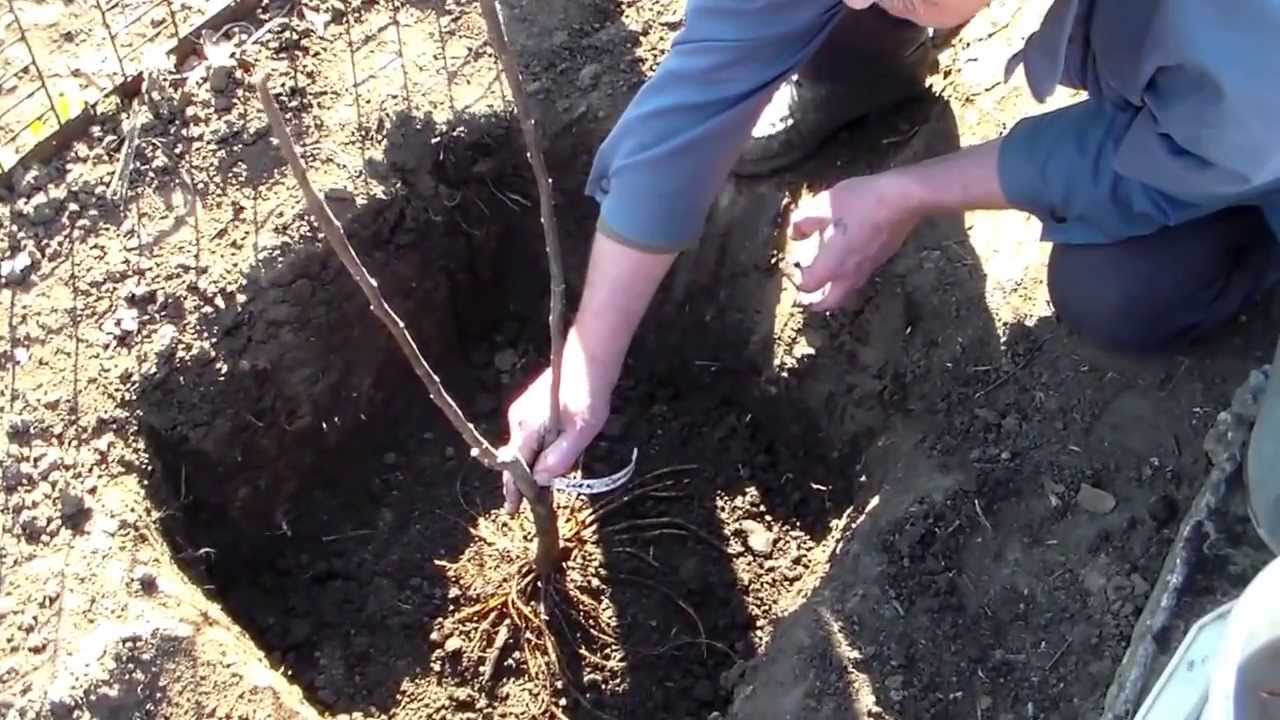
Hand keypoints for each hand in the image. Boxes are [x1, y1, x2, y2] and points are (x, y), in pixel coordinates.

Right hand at [499, 329, 618, 513]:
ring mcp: (522, 412)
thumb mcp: (581, 431)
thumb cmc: (588, 394)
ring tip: (555, 474)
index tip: (513, 512)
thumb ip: (560, 457)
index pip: (514, 468)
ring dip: (537, 463)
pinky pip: (531, 437)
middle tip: (540, 501)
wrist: (589, 359)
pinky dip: (540, 449)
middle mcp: (517, 420)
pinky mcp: (530, 408)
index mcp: (525, 428)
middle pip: (518, 459)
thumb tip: (540, 480)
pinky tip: (558, 451)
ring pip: (525, 448)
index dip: (514, 491)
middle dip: (527, 479)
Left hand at [788, 173, 919, 311]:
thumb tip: (795, 235)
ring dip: (834, 291)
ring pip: (847, 292)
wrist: (903, 199)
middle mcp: (849, 275)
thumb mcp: (821, 206)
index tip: (792, 272)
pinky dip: (848, 277)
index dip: (797, 283)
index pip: (808, 288)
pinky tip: (847, 259)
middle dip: (817, 302)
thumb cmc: (859, 203)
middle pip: (830, 302)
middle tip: (808, 295)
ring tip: (825, 279)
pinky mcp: (881, 260)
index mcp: (831, 266)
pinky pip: (859, 278)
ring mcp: (868, 269)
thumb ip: (802, 223)